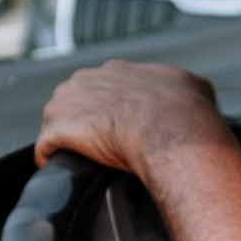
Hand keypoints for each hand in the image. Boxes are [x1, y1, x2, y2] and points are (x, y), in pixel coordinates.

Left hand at [36, 60, 230, 173]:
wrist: (171, 131)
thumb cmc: (185, 113)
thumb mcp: (195, 86)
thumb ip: (184, 87)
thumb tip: (195, 93)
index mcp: (119, 71)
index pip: (104, 87)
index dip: (110, 109)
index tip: (119, 127)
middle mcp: (89, 79)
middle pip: (75, 102)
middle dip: (84, 122)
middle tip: (101, 146)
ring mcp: (69, 102)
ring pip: (58, 122)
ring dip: (66, 139)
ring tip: (79, 159)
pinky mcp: (58, 129)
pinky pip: (46, 147)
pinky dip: (51, 159)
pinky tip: (62, 169)